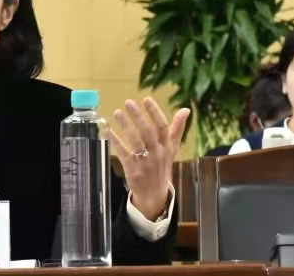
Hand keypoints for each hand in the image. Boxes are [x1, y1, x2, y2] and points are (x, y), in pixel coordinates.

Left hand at [103, 97, 189, 220]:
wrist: (155, 193)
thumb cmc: (162, 165)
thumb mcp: (172, 148)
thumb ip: (177, 128)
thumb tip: (186, 109)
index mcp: (167, 146)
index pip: (163, 127)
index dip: (155, 113)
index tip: (146, 99)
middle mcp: (157, 153)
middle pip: (148, 133)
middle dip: (138, 117)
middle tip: (128, 103)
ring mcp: (145, 162)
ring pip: (135, 142)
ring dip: (126, 126)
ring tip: (117, 113)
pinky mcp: (133, 169)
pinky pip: (123, 153)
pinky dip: (115, 142)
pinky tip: (107, 131)